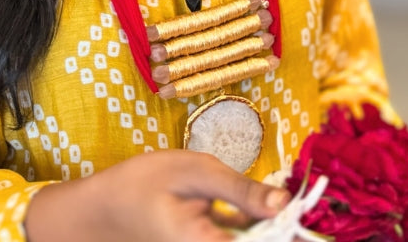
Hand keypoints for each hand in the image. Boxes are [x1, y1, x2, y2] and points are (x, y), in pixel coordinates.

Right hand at [24, 149, 289, 241]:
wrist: (101, 210)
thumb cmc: (142, 184)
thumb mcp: (193, 173)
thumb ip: (240, 189)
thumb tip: (285, 202)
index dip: (291, 229)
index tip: (306, 207)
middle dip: (281, 226)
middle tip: (294, 200)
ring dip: (271, 226)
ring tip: (285, 204)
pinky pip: (239, 241)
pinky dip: (254, 226)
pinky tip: (261, 208)